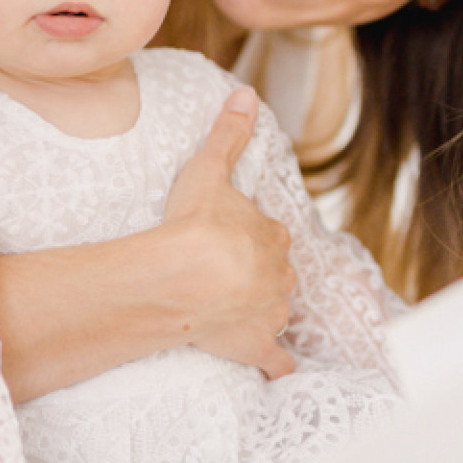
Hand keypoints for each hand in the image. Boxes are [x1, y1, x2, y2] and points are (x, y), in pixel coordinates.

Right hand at [160, 88, 295, 379]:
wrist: (184, 278)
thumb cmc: (194, 224)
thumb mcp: (208, 170)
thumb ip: (228, 134)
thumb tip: (246, 93)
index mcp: (270, 235)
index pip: (269, 233)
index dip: (250, 235)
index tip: (230, 237)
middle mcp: (278, 274)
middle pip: (275, 271)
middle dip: (258, 272)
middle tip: (227, 272)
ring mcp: (269, 312)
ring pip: (276, 309)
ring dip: (264, 309)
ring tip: (237, 309)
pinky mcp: (256, 346)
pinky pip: (276, 361)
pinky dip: (277, 365)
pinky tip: (276, 369)